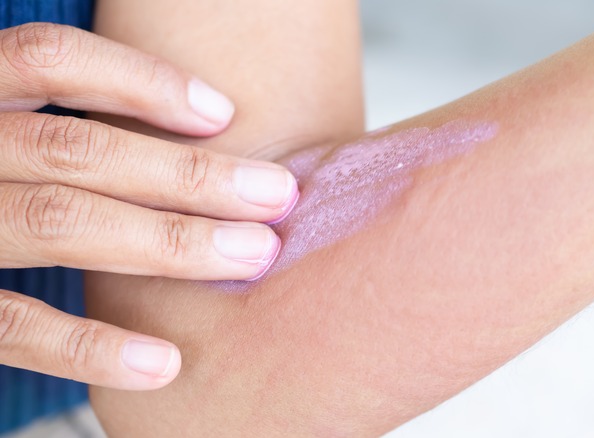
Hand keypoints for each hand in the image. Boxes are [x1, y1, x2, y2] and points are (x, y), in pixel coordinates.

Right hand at [0, 23, 297, 389]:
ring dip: (168, 242)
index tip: (224, 113)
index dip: (140, 80)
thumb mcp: (7, 132)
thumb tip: (206, 130)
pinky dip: (91, 347)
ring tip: (251, 256)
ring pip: (59, 223)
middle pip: (77, 149)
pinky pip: (12, 326)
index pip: (48, 57)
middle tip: (278, 196)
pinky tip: (166, 362)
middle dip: (189, 175)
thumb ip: (63, 128)